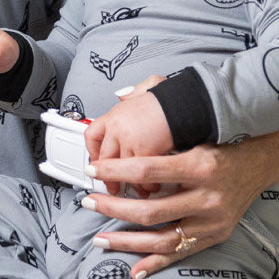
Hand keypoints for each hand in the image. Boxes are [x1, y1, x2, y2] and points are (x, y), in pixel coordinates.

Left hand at [84, 137, 275, 278]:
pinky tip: (135, 270)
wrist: (263, 159)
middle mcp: (208, 197)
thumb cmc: (224, 142)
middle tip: (88, 203)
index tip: (92, 170)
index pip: (147, 170)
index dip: (116, 171)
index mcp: (200, 166)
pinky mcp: (217, 235)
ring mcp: (214, 221)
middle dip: (113, 208)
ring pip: (163, 239)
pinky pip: (182, 254)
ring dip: (127, 242)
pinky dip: (157, 263)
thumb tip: (120, 129)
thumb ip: (161, 143)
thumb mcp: (195, 134)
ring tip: (100, 239)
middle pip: (150, 211)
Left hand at [85, 75, 167, 194]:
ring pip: (121, 169)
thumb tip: (123, 95)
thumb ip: (133, 94)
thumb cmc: (172, 97)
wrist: (186, 99)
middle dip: (108, 177)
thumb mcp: (146, 88)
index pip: (92, 135)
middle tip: (113, 186)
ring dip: (129, 184)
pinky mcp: (144, 149)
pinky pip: (139, 173)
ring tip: (136, 191)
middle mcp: (118, 126)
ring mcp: (129, 139)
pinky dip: (146, 184)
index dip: (94, 152)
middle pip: (104, 158)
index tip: (97, 163)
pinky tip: (152, 187)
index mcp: (116, 113)